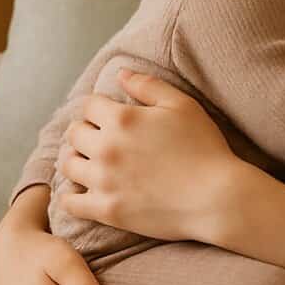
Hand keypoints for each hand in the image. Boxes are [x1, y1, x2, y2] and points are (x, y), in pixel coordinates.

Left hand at [55, 70, 242, 244]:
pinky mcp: (107, 210)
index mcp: (122, 119)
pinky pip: (70, 203)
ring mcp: (104, 181)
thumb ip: (148, 86)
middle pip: (74, 133)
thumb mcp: (182, 106)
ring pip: (68, 165)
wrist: (216, 197)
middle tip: (95, 138)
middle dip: (83, 132)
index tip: (104, 115)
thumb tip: (121, 74)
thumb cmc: (204, 148)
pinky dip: (71, 196)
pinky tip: (82, 192)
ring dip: (75, 160)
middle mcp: (106, 148)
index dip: (96, 108)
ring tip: (87, 162)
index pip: (88, 105)